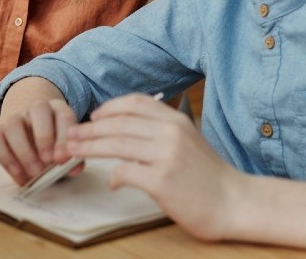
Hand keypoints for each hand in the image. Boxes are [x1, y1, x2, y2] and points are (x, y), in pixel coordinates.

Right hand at [0, 98, 79, 184]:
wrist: (34, 143)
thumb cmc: (55, 149)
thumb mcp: (66, 152)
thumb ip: (72, 159)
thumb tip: (75, 168)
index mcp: (59, 110)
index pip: (64, 115)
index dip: (64, 136)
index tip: (63, 158)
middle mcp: (37, 109)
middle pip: (38, 110)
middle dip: (43, 137)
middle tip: (48, 162)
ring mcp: (16, 118)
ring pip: (14, 124)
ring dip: (23, 150)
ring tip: (34, 172)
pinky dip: (6, 159)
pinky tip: (19, 175)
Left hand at [62, 93, 241, 240]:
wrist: (234, 202)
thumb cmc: (209, 176)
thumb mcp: (188, 140)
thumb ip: (160, 131)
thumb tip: (125, 132)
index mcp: (175, 120)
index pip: (133, 103)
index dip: (108, 108)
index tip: (93, 117)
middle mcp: (170, 132)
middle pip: (118, 123)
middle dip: (89, 129)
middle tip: (71, 136)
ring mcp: (165, 155)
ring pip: (116, 144)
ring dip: (90, 147)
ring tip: (74, 152)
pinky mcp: (161, 180)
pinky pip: (125, 172)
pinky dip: (113, 176)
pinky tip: (112, 182)